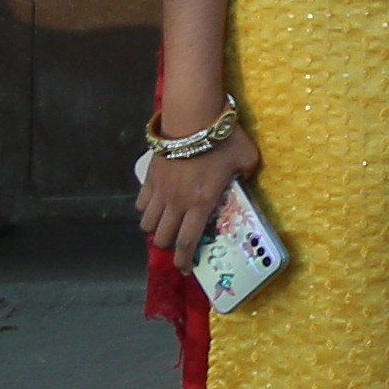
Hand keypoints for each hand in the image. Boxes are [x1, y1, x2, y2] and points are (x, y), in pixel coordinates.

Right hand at [136, 119, 255, 269]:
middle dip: (170, 246)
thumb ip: (246, 173)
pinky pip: (141, 203)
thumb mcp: (247, 158)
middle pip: (163, 238)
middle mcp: (176, 203)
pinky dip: (147, 209)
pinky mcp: (149, 179)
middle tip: (179, 243)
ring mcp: (160, 192)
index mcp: (201, 203)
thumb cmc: (223, 139)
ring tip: (167, 224)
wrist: (192, 118)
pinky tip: (157, 204)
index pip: (188, 242)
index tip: (185, 270)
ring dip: (156, 228)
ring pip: (147, 224)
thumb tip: (245, 179)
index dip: (184, 260)